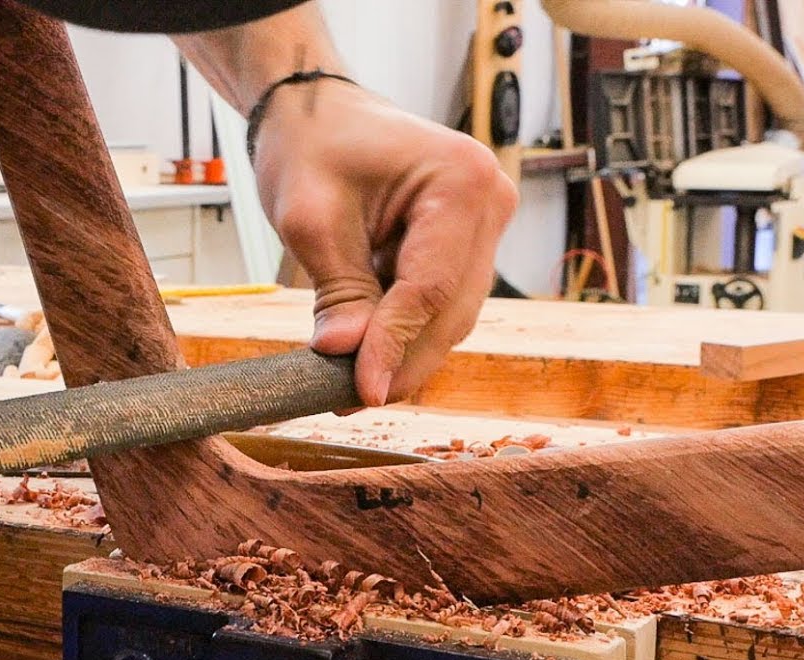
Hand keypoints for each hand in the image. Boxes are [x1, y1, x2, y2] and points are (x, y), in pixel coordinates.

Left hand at [252, 80, 517, 405]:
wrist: (319, 114)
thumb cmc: (312, 146)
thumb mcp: (311, 220)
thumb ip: (338, 291)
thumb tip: (348, 359)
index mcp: (461, 179)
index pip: (430, 287)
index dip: (395, 345)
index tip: (361, 391)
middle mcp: (491, 200)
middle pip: (452, 310)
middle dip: (403, 360)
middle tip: (350, 400)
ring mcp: (488, 222)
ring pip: (453, 315)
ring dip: (406, 352)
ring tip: (351, 382)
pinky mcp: (471, 243)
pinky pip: (444, 302)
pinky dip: (407, 330)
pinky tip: (368, 352)